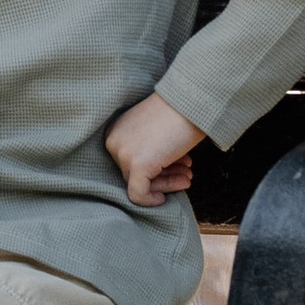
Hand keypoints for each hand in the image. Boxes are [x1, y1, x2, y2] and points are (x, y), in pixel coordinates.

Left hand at [105, 90, 202, 206]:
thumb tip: (156, 174)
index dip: (155, 167)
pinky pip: (138, 195)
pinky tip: (165, 198)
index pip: (130, 161)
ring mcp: (124, 154)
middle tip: (186, 174)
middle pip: (134, 174)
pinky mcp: (137, 165)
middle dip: (163, 176)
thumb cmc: (178, 113)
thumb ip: (149, 150)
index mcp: (116, 132)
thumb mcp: (155, 132)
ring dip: (166, 184)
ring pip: (139, 185)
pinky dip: (151, 200)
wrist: (190, 103)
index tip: (177, 165)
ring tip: (188, 177)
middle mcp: (114, 143)